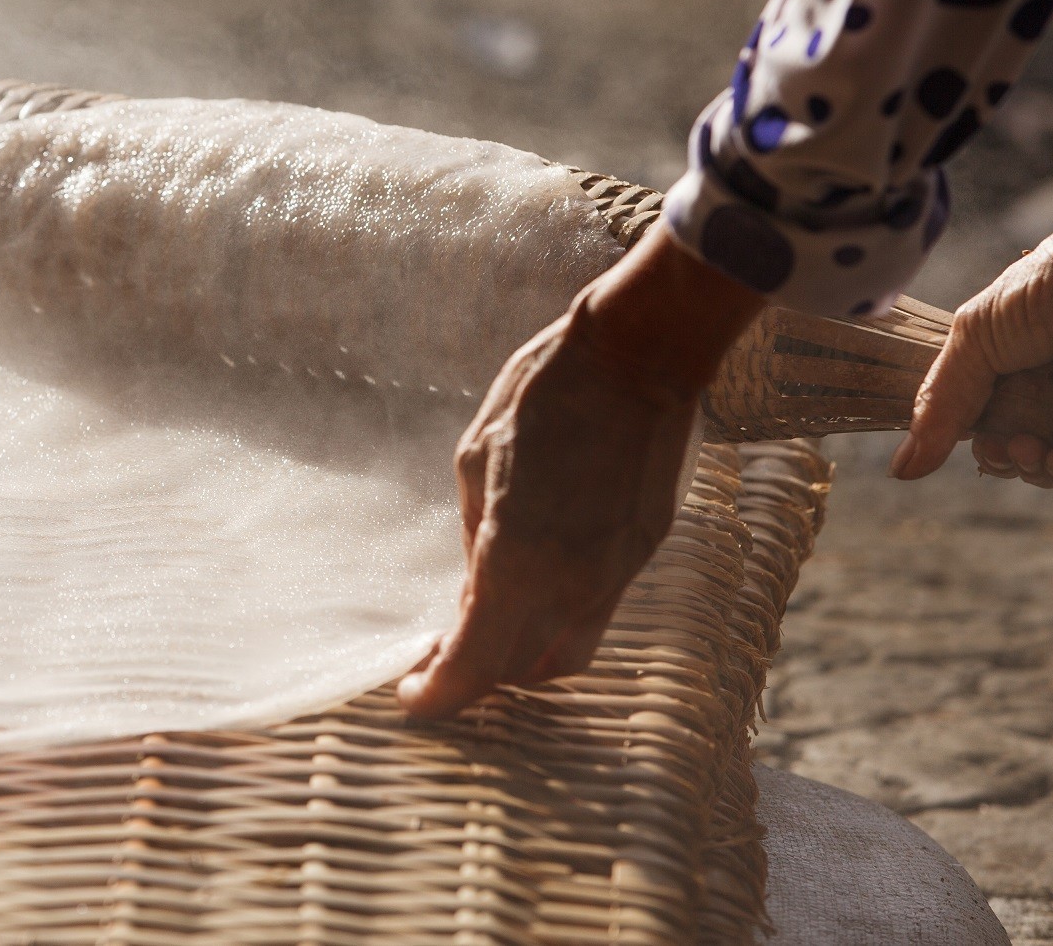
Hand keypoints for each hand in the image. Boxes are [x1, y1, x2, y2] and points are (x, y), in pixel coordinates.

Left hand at [396, 224, 762, 718]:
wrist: (637, 358)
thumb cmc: (542, 394)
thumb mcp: (476, 460)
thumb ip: (475, 537)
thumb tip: (475, 587)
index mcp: (517, 560)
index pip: (475, 665)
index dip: (439, 694)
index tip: (412, 694)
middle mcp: (572, 584)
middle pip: (519, 672)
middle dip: (475, 677)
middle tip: (440, 655)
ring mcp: (614, 573)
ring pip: (565, 653)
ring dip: (521, 655)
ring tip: (484, 627)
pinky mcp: (640, 553)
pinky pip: (594, 614)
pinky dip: (557, 621)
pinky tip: (531, 590)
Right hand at [895, 117, 1052, 494]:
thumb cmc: (1049, 293)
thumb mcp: (974, 341)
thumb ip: (940, 405)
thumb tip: (901, 471)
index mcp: (1009, 365)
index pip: (982, 422)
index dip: (975, 442)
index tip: (976, 443)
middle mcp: (1050, 388)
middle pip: (1016, 452)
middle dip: (1005, 460)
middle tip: (1007, 448)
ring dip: (1040, 472)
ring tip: (1037, 450)